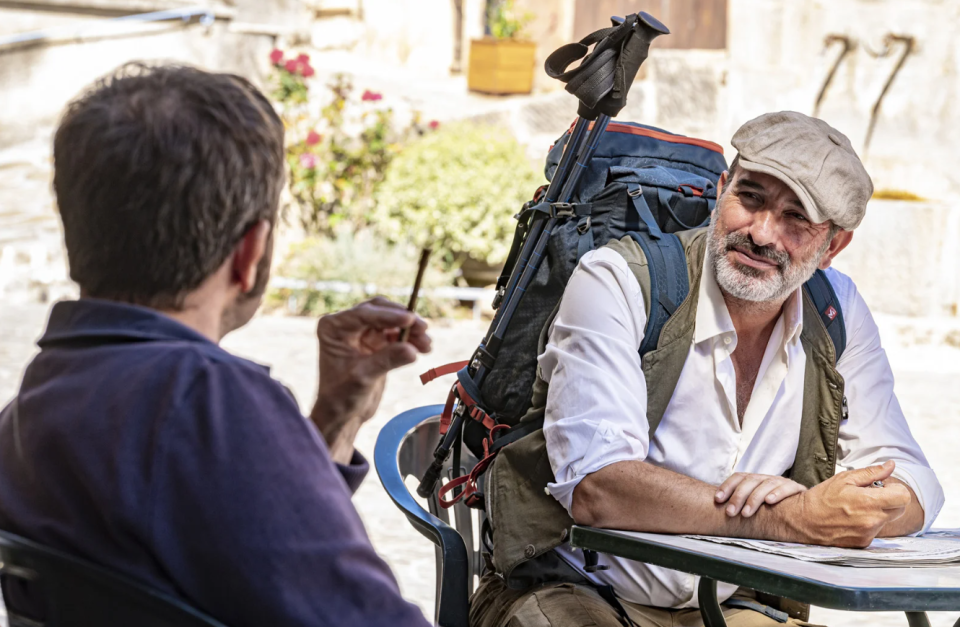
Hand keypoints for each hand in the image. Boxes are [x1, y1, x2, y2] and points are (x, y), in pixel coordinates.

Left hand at [311, 297, 430, 461]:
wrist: (342, 415)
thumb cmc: (341, 397)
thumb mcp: (363, 378)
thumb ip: (386, 360)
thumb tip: (412, 349)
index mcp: (333, 327)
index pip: (364, 314)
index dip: (389, 316)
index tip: (410, 320)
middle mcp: (346, 325)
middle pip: (380, 310)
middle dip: (403, 319)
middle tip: (423, 328)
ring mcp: (362, 333)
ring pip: (391, 321)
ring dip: (410, 330)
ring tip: (427, 344)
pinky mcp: (375, 343)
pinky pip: (396, 334)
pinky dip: (410, 339)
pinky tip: (423, 348)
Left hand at [715, 473, 807, 517]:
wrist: (803, 508)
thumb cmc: (773, 508)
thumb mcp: (756, 504)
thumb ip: (741, 503)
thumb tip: (718, 509)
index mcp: (755, 480)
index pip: (739, 477)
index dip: (727, 487)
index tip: (717, 500)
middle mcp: (766, 478)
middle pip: (750, 481)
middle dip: (738, 497)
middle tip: (730, 512)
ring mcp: (781, 482)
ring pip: (766, 484)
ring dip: (754, 498)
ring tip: (746, 513)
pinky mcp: (796, 489)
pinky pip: (787, 488)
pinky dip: (777, 493)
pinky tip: (769, 501)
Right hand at [794, 460, 911, 546]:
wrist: (804, 520)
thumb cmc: (822, 497)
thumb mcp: (845, 478)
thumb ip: (871, 472)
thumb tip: (891, 465)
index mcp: (868, 502)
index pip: (903, 497)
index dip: (897, 489)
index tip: (885, 487)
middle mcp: (872, 521)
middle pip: (900, 509)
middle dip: (891, 500)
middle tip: (872, 495)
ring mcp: (868, 534)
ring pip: (887, 520)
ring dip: (879, 512)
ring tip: (858, 507)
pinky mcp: (864, 543)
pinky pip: (876, 530)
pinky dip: (869, 523)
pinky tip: (853, 519)